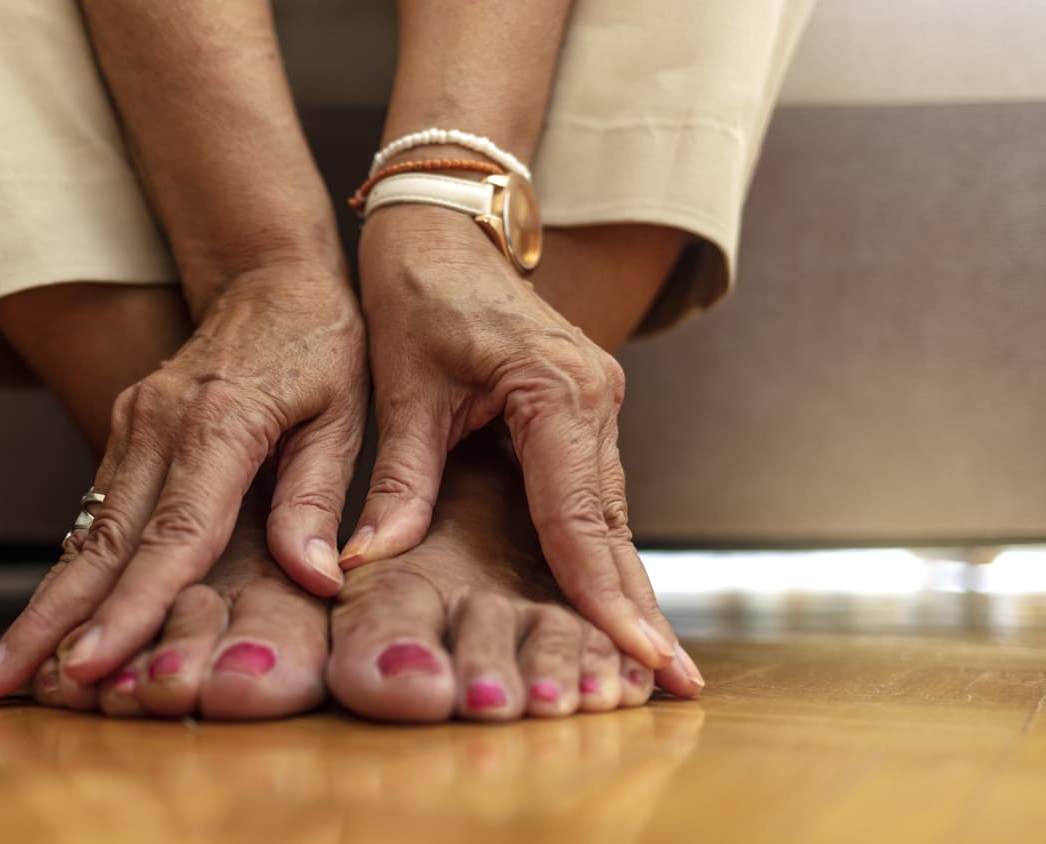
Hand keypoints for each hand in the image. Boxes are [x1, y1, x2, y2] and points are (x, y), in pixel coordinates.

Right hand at [0, 264, 366, 696]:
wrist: (270, 274)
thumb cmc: (321, 345)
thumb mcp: (344, 416)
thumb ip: (318, 498)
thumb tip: (315, 579)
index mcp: (221, 422)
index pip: (173, 533)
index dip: (133, 606)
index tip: (92, 664)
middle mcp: (159, 424)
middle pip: (103, 543)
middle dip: (50, 622)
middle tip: (0, 683)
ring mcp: (133, 425)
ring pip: (85, 532)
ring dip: (43, 604)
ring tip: (2, 669)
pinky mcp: (125, 431)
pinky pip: (95, 512)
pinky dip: (69, 570)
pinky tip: (44, 619)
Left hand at [347, 206, 699, 694]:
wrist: (445, 227)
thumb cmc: (418, 293)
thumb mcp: (402, 388)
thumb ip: (398, 479)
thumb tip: (371, 561)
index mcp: (555, 389)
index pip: (579, 515)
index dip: (602, 593)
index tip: (636, 655)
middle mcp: (594, 397)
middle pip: (614, 524)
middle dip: (637, 607)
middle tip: (675, 684)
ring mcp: (598, 402)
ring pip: (612, 514)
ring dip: (625, 585)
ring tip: (653, 662)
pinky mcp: (584, 409)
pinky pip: (597, 493)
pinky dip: (602, 549)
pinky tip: (613, 600)